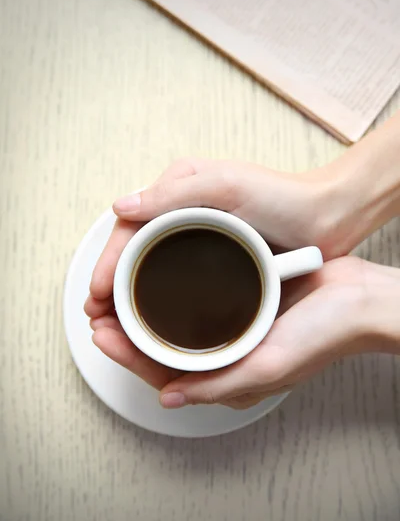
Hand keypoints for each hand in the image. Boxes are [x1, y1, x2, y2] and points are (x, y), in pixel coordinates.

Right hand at [87, 156, 343, 307]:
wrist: (327, 217)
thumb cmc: (283, 196)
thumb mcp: (226, 186)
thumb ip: (172, 194)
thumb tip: (121, 207)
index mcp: (180, 189)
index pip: (131, 226)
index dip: (109, 259)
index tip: (97, 291)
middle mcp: (183, 211)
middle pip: (135, 248)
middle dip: (112, 281)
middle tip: (98, 314)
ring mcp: (199, 235)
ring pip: (151, 265)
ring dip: (130, 292)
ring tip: (116, 322)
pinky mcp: (216, 256)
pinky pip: (176, 276)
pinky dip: (157, 295)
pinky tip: (151, 316)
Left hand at [87, 256, 399, 408]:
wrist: (355, 299)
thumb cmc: (323, 336)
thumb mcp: (269, 366)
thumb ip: (219, 385)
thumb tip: (170, 398)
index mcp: (230, 377)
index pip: (165, 372)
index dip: (127, 355)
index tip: (100, 332)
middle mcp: (227, 355)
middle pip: (163, 348)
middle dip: (127, 332)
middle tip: (97, 312)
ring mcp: (232, 328)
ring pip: (176, 325)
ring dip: (144, 312)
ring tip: (115, 295)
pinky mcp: (240, 301)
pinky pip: (196, 303)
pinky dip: (171, 295)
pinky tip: (156, 279)